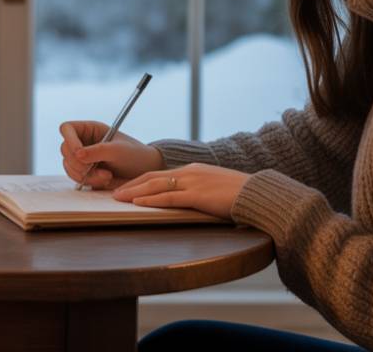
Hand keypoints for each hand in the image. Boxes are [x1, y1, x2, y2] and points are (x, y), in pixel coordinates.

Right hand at [59, 120, 164, 189]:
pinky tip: (105, 179)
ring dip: (85, 174)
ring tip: (107, 176)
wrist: (144, 171)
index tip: (79, 154)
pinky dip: (88, 181)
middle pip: (65, 150)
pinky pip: (76, 177)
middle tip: (95, 168)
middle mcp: (83, 142)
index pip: (67, 128)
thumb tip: (77, 154)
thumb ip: (98, 150)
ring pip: (69, 166)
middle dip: (79, 163)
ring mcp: (82, 158)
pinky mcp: (85, 173)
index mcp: (90, 129)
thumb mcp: (118, 150)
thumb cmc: (134, 154)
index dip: (69, 140)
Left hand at [111, 163, 250, 220]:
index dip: (141, 180)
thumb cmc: (240, 195)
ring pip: (156, 185)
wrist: (258, 194)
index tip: (127, 186)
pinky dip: (151, 199)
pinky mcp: (197, 195)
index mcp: (194, 170)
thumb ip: (201, 192)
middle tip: (114, 190)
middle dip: (132, 184)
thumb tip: (191, 201)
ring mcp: (193, 182)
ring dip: (134, 191)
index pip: (161, 174)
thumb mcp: (216, 189)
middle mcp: (190, 172)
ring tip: (118, 197)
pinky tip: (138, 202)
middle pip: (153, 176)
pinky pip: (168, 197)